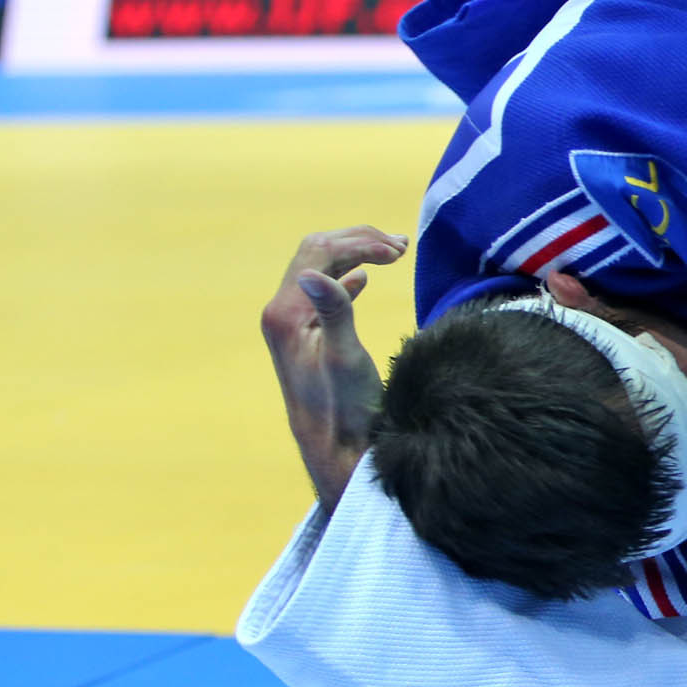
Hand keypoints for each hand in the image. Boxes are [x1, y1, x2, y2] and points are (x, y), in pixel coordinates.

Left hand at [257, 226, 404, 512]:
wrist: (337, 445)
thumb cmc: (346, 406)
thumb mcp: (345, 357)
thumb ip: (332, 310)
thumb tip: (313, 273)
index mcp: (286, 313)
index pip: (319, 251)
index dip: (360, 242)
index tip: (400, 252)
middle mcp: (283, 313)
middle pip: (318, 253)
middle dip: (360, 242)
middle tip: (402, 247)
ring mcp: (292, 324)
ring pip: (323, 269)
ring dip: (357, 255)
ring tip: (396, 255)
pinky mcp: (306, 335)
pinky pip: (325, 291)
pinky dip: (348, 276)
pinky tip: (364, 279)